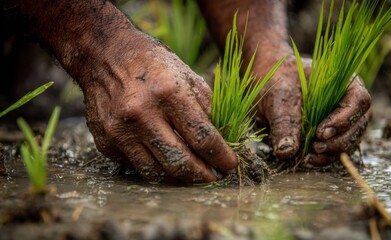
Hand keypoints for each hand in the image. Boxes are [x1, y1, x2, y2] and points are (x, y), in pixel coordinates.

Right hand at [82, 32, 236, 182]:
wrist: (103, 56)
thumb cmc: (152, 64)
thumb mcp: (186, 76)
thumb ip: (207, 108)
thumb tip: (223, 142)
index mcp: (168, 93)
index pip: (202, 137)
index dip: (221, 156)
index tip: (230, 164)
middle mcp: (142, 114)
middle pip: (180, 162)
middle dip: (203, 176)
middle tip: (215, 178)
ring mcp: (120, 131)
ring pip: (157, 173)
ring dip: (181, 180)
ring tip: (194, 176)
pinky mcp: (106, 142)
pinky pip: (137, 166)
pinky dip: (156, 168)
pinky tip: (166, 162)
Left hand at [255, 56, 370, 165]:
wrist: (272, 85)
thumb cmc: (278, 82)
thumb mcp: (277, 97)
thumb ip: (283, 122)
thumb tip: (286, 152)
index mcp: (344, 82)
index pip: (358, 100)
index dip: (344, 119)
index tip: (321, 133)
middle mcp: (349, 102)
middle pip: (358, 124)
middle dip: (339, 141)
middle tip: (315, 147)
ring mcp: (344, 120)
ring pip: (350, 141)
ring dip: (332, 153)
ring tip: (309, 156)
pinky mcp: (333, 135)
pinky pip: (336, 150)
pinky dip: (324, 158)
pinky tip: (308, 160)